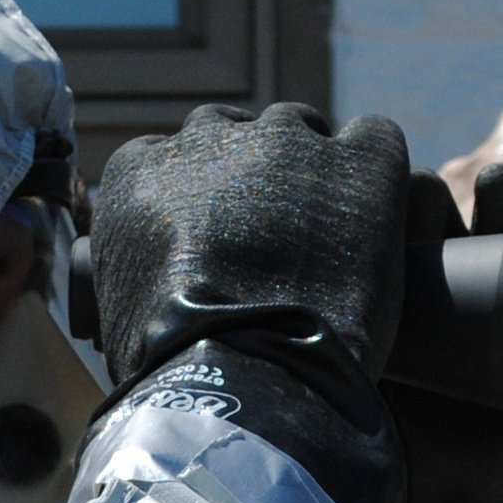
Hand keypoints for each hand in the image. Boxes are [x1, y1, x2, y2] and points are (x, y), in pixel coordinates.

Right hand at [91, 104, 413, 502]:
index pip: (170, 160)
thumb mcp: (121, 319)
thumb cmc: (172, 369)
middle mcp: (206, 139)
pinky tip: (381, 216)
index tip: (217, 242)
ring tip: (333, 232)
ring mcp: (284, 142)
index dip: (198, 202)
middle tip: (275, 238)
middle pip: (231, 133)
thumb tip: (151, 310)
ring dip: (312, 171)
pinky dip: (378, 172)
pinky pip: (374, 137)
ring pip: (301, 129)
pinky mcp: (356, 163)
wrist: (240, 373)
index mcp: (137, 172)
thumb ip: (137, 284)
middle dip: (251, 174)